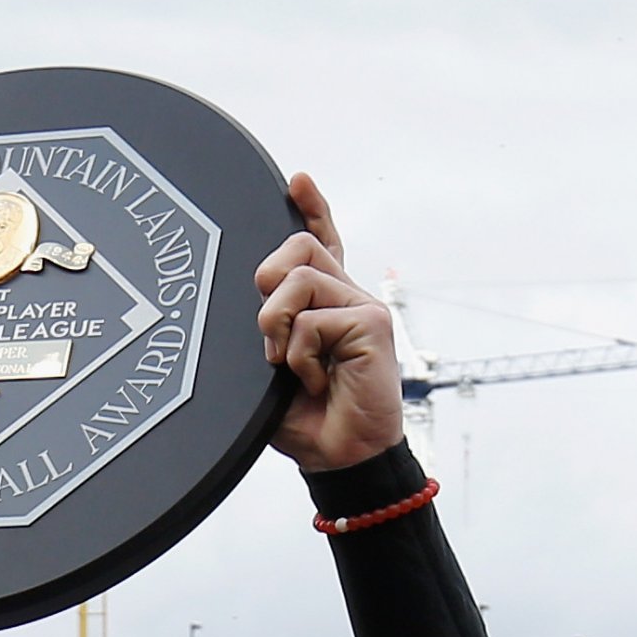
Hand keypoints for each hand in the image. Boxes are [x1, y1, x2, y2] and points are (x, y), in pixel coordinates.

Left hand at [254, 175, 404, 474]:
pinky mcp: (373, 322)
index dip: (312, 209)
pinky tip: (315, 381)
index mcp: (324, 304)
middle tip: (270, 335)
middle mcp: (346, 297)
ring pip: (298, 280)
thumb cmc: (305, 417)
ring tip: (289, 366)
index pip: (320, 244)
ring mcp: (363, 306)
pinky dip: (299, 356)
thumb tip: (262, 293)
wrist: (338, 456)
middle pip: (297, 247)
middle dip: (266, 286)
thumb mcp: (274, 366)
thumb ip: (272, 326)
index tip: (297, 181)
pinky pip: (312, 319)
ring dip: (276, 327)